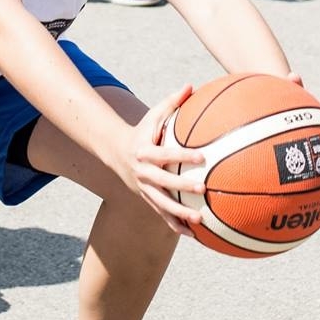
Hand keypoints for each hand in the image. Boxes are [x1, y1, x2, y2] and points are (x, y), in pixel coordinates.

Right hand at [125, 84, 206, 236]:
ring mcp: (143, 189)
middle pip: (163, 182)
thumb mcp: (153, 115)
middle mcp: (143, 172)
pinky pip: (162, 215)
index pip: (165, 154)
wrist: (115, 151)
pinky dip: (176, 225)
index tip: (203, 156)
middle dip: (183, 187)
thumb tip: (192, 85)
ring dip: (180, 214)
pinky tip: (194, 235)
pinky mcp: (146, 199)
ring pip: (162, 204)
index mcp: (145, 151)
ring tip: (200, 220)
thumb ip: (173, 102)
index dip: (183, 155)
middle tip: (204, 189)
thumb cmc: (142, 130)